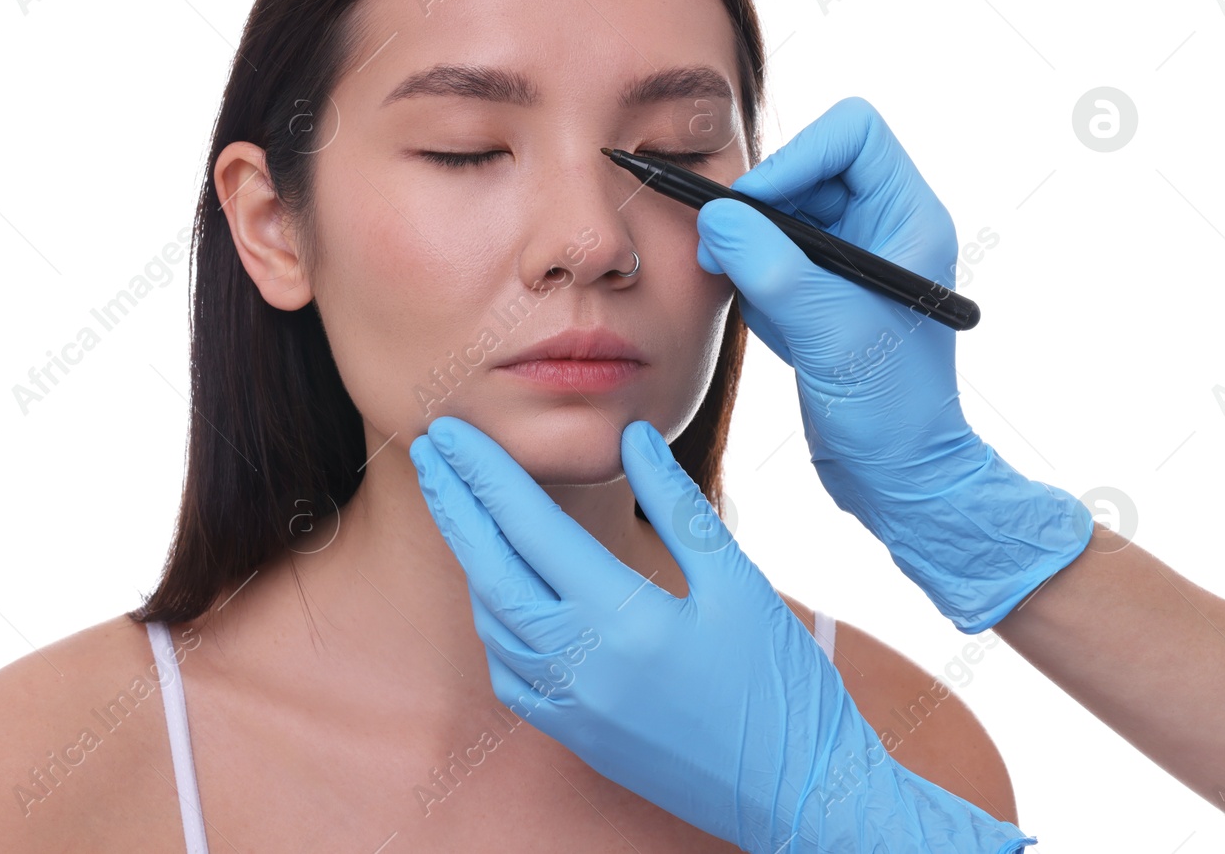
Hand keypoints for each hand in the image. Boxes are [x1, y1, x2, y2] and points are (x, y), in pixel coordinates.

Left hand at [408, 414, 1034, 852]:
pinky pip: (508, 669)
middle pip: (489, 568)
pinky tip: (500, 590)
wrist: (798, 793)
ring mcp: (569, 707)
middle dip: (454, 503)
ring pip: (493, 619)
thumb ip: (678, 506)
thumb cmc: (780, 685)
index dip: (483, 471)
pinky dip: (494, 619)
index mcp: (621, 618)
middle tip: (427, 450)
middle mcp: (579, 665)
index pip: (528, 526)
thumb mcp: (738, 583)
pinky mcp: (573, 736)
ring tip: (464, 506)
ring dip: (471, 557)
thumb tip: (633, 437)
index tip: (451, 430)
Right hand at [696, 96, 1093, 631]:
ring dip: (746, 241)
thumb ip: (771, 266)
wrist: (896, 479)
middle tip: (721, 244)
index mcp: (910, 219)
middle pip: (806, 167)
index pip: (852, 133)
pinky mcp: (818, 294)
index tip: (752, 206)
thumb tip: (717, 218)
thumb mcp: (829, 331)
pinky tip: (760, 320)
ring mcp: (849, 261)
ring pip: (780, 211)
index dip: (796, 156)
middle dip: (759, 203)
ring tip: (737, 284)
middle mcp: (883, 229)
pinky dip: (748, 275)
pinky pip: (767, 254)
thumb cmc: (892, 411)